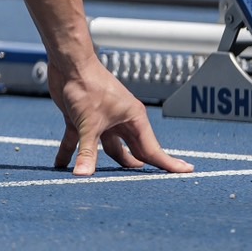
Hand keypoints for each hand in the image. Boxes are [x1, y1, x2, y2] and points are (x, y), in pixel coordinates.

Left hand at [48, 58, 194, 175]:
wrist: (68, 62)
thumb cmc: (87, 85)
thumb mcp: (89, 123)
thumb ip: (87, 152)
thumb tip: (82, 176)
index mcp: (133, 119)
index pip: (153, 150)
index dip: (169, 164)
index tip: (188, 172)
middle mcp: (120, 121)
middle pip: (132, 152)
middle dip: (136, 169)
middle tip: (145, 188)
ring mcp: (102, 120)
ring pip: (107, 148)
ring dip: (100, 163)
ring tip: (102, 184)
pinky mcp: (82, 118)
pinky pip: (78, 141)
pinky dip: (71, 152)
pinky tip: (62, 166)